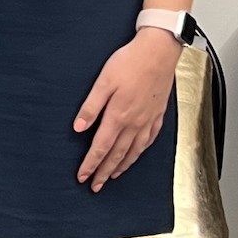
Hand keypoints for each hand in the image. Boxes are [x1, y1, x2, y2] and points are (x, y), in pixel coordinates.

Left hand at [74, 29, 181, 189]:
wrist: (159, 52)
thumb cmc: (130, 62)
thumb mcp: (103, 82)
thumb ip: (90, 107)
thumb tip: (78, 128)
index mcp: (118, 116)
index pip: (100, 147)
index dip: (91, 164)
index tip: (82, 177)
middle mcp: (135, 123)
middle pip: (117, 155)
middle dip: (104, 172)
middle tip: (94, 186)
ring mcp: (148, 120)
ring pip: (134, 151)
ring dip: (121, 166)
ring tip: (112, 177)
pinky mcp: (158, 115)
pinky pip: (148, 141)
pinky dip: (139, 153)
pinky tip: (135, 156)